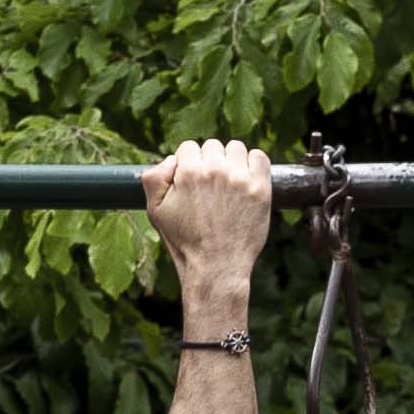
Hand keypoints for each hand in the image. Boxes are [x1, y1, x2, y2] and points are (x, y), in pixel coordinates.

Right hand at [141, 139, 274, 296]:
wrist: (216, 268)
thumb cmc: (185, 242)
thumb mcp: (155, 211)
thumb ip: (153, 178)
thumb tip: (172, 159)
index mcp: (188, 171)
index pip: (189, 147)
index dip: (189, 164)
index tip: (194, 183)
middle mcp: (215, 170)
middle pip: (212, 146)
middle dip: (210, 162)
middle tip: (212, 188)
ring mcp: (240, 179)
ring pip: (236, 148)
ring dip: (232, 160)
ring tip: (230, 183)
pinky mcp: (260, 189)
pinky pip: (260, 157)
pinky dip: (254, 163)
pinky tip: (248, 179)